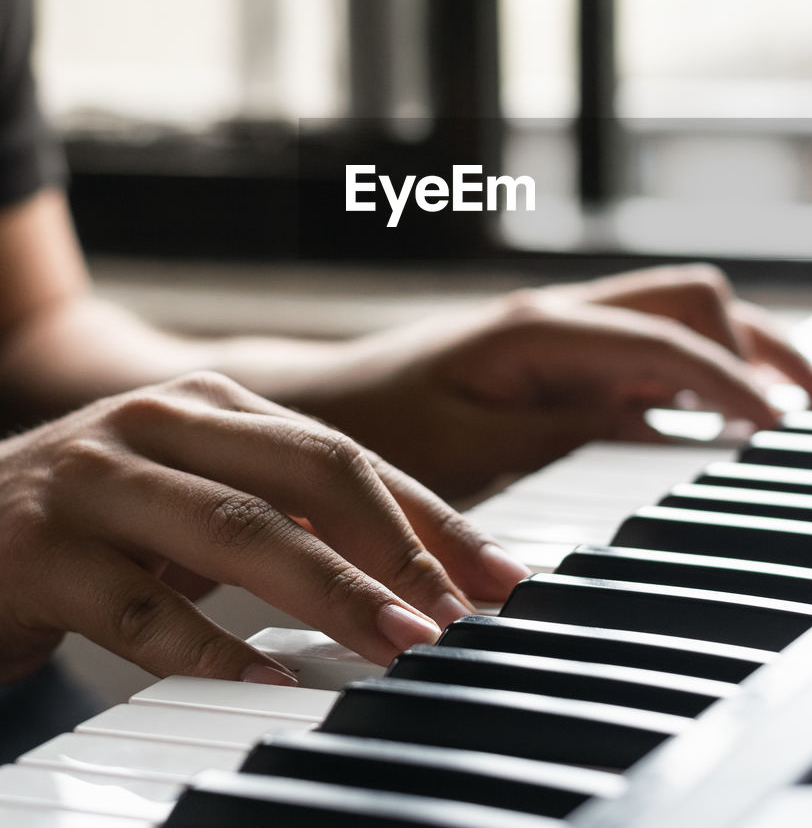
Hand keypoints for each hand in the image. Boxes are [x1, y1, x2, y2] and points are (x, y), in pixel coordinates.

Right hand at [0, 372, 526, 685]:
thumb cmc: (97, 517)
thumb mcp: (192, 491)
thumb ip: (282, 508)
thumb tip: (412, 565)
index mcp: (211, 402)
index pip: (342, 453)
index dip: (426, 515)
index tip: (495, 576)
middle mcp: (159, 423)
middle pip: (306, 472)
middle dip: (394, 546)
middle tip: (456, 615)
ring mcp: (97, 480)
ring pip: (237, 532)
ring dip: (330, 592)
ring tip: (395, 645)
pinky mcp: (41, 552)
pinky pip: (140, 610)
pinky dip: (212, 649)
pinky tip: (267, 682)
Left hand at [305, 265, 811, 499]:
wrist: (315, 408)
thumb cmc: (376, 427)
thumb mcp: (471, 451)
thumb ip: (569, 436)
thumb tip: (668, 429)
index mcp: (539, 329)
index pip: (665, 340)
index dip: (733, 380)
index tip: (781, 428)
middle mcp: (558, 317)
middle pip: (688, 299)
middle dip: (755, 343)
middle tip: (808, 406)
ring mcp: (559, 334)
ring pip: (674, 317)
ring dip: (735, 351)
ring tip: (789, 406)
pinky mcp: (554, 358)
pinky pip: (642, 352)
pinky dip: (694, 374)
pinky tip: (717, 415)